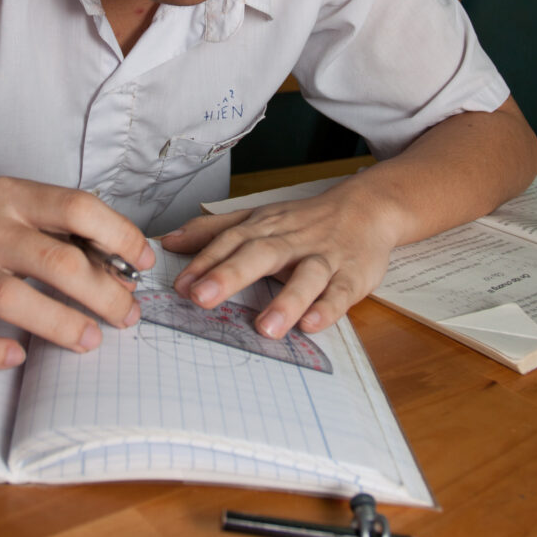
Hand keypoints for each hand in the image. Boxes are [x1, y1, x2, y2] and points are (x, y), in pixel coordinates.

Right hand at [0, 177, 154, 369]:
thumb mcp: (10, 214)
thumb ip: (59, 234)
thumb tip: (123, 267)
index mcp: (10, 198)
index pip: (77, 207)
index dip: (119, 234)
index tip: (144, 261)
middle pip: (54, 260)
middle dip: (102, 292)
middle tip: (127, 317)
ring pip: (10, 298)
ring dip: (59, 324)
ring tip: (90, 341)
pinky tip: (17, 357)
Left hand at [160, 179, 398, 339]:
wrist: (367, 209)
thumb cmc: (304, 220)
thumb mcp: (258, 218)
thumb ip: (214, 231)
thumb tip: (169, 241)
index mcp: (265, 227)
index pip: (231, 242)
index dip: (205, 262)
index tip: (179, 285)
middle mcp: (291, 241)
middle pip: (260, 254)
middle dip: (230, 275)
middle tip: (201, 298)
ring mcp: (324, 258)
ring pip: (306, 276)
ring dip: (286, 300)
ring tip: (265, 327)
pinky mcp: (353, 276)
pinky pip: (341, 293)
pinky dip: (328, 308)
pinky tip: (312, 325)